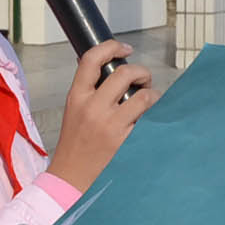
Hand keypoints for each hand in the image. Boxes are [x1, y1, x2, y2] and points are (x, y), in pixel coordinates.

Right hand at [46, 42, 153, 193]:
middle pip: (124, 73)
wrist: (71, 178)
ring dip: (153, 95)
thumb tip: (105, 67)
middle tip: (144, 81)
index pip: (91, 59)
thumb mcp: (74, 111)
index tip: (124, 48)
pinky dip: (153, 119)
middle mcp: (93, 108)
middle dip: (141, 72)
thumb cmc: (74, 145)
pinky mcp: (125, 142)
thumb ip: (88, 90)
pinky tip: (148, 122)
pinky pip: (148, 121)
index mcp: (77, 97)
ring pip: (144, 97)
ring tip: (150, 102)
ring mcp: (110, 126)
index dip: (111, 46)